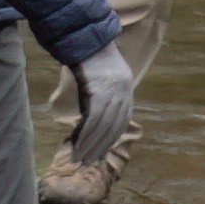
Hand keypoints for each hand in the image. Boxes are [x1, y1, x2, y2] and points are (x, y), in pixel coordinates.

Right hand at [65, 44, 143, 180]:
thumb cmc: (91, 60)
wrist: (87, 40)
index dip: (110, 140)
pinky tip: (78, 145)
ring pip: (103, 128)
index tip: (100, 153)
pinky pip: (94, 121)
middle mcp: (123, 96)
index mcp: (126, 93)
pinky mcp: (100, 93)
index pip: (120, 124)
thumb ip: (99, 100)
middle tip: (87, 163)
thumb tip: (89, 123)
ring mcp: (113, 95)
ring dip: (90, 146)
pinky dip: (85, 135)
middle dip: (100, 148)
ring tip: (80, 159)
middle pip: (112, 129)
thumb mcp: (101, 82)